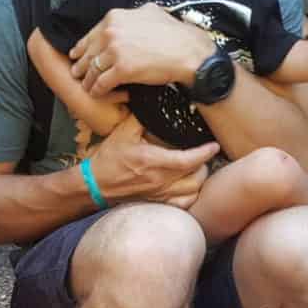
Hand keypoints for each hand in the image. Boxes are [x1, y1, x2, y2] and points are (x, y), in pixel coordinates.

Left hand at [71, 3, 215, 96]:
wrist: (188, 51)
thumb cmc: (174, 33)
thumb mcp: (150, 12)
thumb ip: (133, 14)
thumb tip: (131, 14)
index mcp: (114, 17)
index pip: (91, 35)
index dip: (82, 47)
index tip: (77, 54)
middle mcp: (111, 32)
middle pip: (88, 52)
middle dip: (81, 65)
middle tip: (78, 73)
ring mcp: (115, 51)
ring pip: (92, 69)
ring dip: (87, 80)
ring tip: (87, 85)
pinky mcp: (121, 70)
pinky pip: (101, 83)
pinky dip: (97, 90)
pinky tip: (96, 93)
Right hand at [91, 113, 217, 204]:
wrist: (94, 185)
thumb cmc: (108, 159)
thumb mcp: (123, 132)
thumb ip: (142, 117)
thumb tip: (155, 103)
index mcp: (152, 161)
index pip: (188, 159)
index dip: (205, 152)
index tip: (213, 145)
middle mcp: (159, 181)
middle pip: (196, 177)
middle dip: (204, 164)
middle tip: (203, 154)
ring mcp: (159, 195)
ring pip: (192, 192)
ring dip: (200, 180)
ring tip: (198, 169)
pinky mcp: (156, 203)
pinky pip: (183, 205)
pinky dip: (191, 196)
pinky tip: (189, 186)